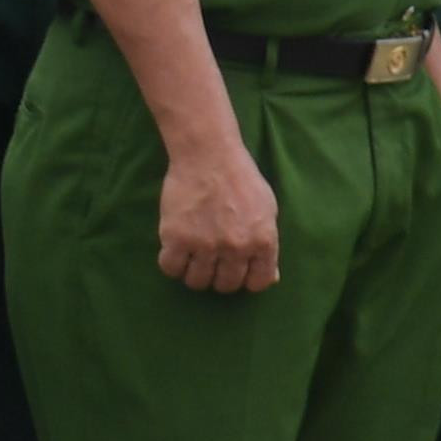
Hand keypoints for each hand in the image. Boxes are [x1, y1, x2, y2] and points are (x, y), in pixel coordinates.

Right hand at [153, 134, 282, 295]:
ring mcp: (204, 245)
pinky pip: (170, 268)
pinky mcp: (175, 238)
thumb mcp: (267, 211)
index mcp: (262, 242)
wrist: (208, 155)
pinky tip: (175, 251)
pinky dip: (172, 265)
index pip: (257, 282)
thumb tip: (269, 277)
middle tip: (211, 262)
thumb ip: (267, 245)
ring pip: (197, 281)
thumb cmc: (240, 179)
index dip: (245, 280)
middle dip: (218, 277)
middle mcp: (236, 248)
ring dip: (194, 273)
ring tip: (192, 257)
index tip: (235, 269)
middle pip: (225, 285)